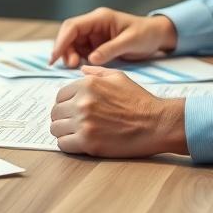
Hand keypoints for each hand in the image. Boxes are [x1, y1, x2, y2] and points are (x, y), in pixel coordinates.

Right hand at [49, 7, 177, 67]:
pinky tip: (80, 67)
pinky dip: (77, 59)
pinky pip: (81, 51)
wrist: (156, 36)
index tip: (55, 56)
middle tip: (70, 65)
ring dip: (70, 55)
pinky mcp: (96, 45)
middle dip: (64, 49)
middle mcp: (93, 25)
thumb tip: (90, 59)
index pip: (73, 26)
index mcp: (100, 18)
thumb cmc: (146, 34)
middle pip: (69, 35)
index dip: (62, 40)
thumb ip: (110, 49)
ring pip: (72, 44)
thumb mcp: (130, 41)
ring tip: (75, 67)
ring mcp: (94, 35)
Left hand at [49, 66, 186, 156]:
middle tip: (75, 124)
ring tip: (77, 133)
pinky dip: (69, 145)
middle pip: (55, 112)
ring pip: (56, 129)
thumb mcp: (118, 77)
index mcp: (87, 84)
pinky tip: (80, 143)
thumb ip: (96, 72)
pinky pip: (63, 144)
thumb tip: (81, 68)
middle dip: (63, 118)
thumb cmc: (139, 100)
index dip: (66, 104)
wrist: (157, 124)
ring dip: (64, 132)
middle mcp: (82, 102)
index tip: (73, 111)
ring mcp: (84, 123)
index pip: (60, 96)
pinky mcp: (88, 142)